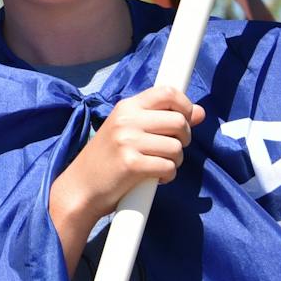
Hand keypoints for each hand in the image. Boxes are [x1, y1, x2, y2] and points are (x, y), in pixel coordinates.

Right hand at [49, 86, 205, 273]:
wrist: (81, 187)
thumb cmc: (106, 159)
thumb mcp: (128, 131)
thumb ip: (161, 119)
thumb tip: (200, 113)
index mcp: (126, 107)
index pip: (167, 92)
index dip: (185, 105)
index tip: (186, 119)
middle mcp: (127, 119)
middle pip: (179, 121)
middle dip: (184, 139)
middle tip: (170, 149)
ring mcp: (128, 141)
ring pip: (177, 147)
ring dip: (175, 161)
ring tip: (158, 165)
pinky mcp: (132, 164)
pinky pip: (169, 167)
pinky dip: (167, 175)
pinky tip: (154, 177)